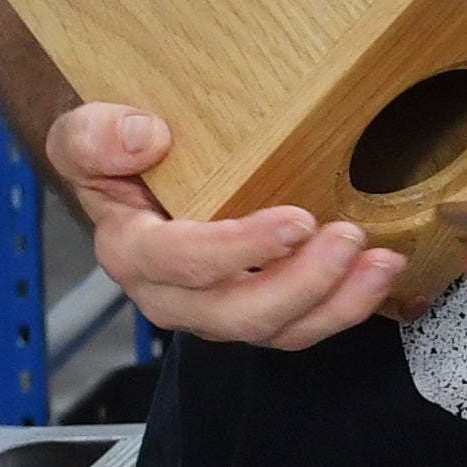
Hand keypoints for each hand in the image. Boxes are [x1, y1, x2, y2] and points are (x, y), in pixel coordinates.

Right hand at [43, 103, 400, 351]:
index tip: (294, 223)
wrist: (129, 179)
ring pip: (279, 331)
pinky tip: (382, 276)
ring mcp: (217, 311)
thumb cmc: (113, 157)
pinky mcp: (255, 309)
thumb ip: (95, 137)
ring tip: (382, 263)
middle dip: (303, 284)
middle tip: (348, 239)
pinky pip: (302, 324)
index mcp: (133, 253)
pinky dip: (346, 306)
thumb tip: (146, 137)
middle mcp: (173, 296)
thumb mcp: (84, 136)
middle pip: (240, 314)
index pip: (184, 262)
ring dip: (338, 304)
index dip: (240, 250)